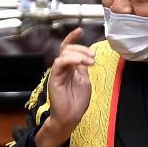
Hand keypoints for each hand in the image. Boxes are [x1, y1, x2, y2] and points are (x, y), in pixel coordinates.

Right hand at [36, 27, 94, 146]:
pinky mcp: (54, 78)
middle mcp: (63, 68)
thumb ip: (83, 68)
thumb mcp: (85, 81)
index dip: (73, 38)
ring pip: (64, 54)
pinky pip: (59, 63)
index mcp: (70, 68)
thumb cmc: (77, 102)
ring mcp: (58, 72)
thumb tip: (86, 57)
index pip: (69, 49)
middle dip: (82, 49)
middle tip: (93, 58)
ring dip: (79, 54)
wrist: (71, 117)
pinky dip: (70, 60)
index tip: (80, 30)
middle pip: (68, 49)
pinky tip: (79, 62)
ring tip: (90, 61)